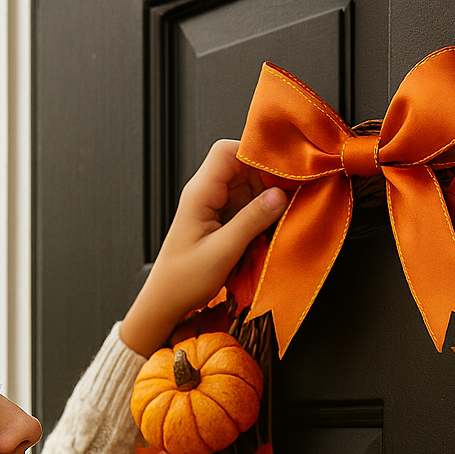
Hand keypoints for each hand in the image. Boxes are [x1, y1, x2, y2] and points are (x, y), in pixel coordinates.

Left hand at [120, 139, 287, 356]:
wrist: (165, 302)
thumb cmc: (183, 280)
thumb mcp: (222, 251)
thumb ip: (251, 221)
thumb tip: (280, 196)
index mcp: (199, 193)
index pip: (228, 151)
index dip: (256, 155)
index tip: (282, 172)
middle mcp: (205, 194)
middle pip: (242, 166)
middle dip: (267, 178)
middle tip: (289, 197)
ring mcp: (212, 207)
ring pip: (247, 186)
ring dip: (266, 198)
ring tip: (281, 216)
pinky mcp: (219, 221)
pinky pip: (245, 206)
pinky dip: (260, 214)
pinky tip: (270, 228)